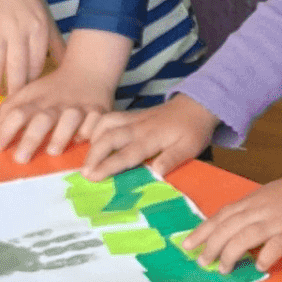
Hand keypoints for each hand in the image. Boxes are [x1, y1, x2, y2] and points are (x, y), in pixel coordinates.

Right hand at [0, 0, 61, 94]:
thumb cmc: (27, 2)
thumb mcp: (46, 18)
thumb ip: (56, 43)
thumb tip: (70, 67)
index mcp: (38, 28)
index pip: (37, 63)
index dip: (33, 82)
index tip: (31, 94)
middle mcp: (17, 29)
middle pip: (15, 67)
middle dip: (14, 88)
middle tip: (13, 100)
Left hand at [0, 63, 113, 161]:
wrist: (89, 70)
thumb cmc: (54, 88)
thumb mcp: (29, 92)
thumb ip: (10, 108)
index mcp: (37, 100)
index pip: (18, 113)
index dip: (6, 130)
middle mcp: (56, 105)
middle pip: (42, 120)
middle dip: (30, 139)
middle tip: (20, 159)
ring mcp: (78, 108)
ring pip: (70, 120)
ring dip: (61, 135)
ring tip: (52, 151)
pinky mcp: (99, 111)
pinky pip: (95, 122)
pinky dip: (89, 131)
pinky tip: (82, 140)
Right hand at [85, 94, 218, 180]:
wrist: (197, 105)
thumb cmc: (193, 130)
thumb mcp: (190, 148)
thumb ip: (172, 159)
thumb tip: (155, 173)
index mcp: (152, 137)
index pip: (126, 153)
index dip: (108, 165)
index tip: (93, 177)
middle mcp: (138, 127)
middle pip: (109, 137)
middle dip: (94, 155)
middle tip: (84, 173)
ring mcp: (133, 118)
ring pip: (106, 124)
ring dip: (93, 140)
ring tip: (87, 158)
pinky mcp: (132, 115)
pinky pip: (109, 118)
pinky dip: (97, 128)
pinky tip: (94, 140)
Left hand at [178, 174, 281, 272]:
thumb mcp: (264, 197)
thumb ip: (247, 212)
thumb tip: (228, 231)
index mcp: (250, 202)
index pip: (220, 217)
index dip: (202, 231)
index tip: (187, 245)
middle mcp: (258, 211)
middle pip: (228, 228)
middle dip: (211, 246)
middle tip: (202, 261)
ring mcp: (275, 222)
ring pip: (245, 237)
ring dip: (231, 254)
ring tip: (223, 268)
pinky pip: (276, 246)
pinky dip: (265, 257)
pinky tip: (259, 266)